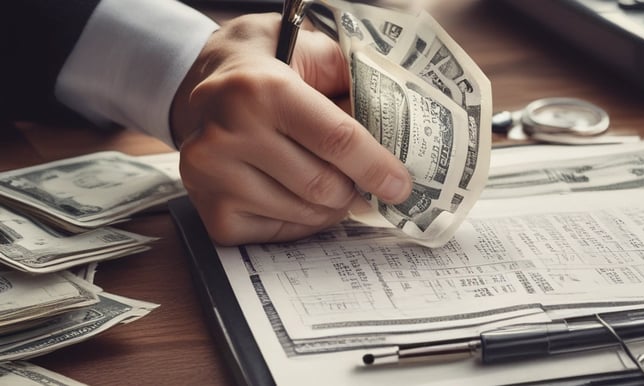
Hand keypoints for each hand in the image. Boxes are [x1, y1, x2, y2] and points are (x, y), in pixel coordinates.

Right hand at [170, 13, 411, 245]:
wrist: (202, 82)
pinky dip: (301, 219)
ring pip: (305, 214)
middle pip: (323, 186)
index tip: (400, 185)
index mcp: (261, 90)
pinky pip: (280, 233)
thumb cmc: (266, 68)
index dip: (377, 166)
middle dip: (354, 188)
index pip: (336, 140)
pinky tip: (294, 192)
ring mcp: (213, 178)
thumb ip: (354, 86)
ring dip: (330, 205)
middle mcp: (228, 135)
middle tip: (360, 178)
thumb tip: (396, 138)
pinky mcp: (210, 211)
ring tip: (326, 180)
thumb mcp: (312, 52)